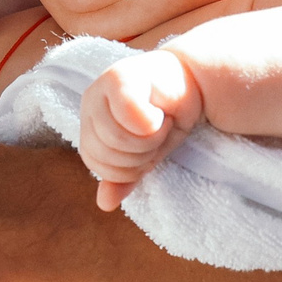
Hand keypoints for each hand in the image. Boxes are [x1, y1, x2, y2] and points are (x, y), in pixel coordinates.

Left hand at [79, 52, 203, 211]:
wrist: (193, 83)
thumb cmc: (165, 118)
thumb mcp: (145, 154)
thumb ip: (124, 177)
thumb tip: (104, 204)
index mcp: (89, 124)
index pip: (96, 164)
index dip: (127, 166)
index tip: (148, 147)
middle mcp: (89, 104)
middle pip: (105, 153)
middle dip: (140, 153)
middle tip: (157, 132)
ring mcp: (101, 87)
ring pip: (116, 138)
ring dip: (149, 138)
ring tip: (160, 122)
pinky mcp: (120, 77)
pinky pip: (128, 116)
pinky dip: (151, 122)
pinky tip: (161, 111)